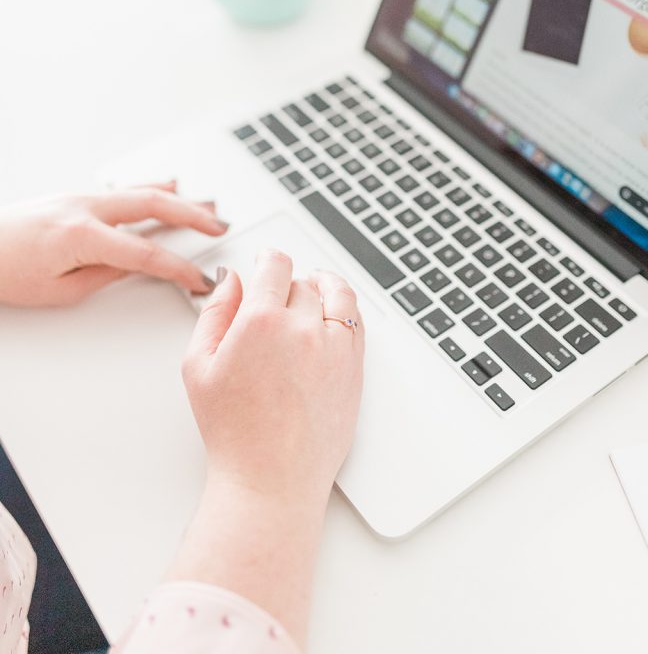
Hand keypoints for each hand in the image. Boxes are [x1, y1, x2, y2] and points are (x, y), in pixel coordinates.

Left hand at [0, 182, 228, 306]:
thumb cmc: (3, 270)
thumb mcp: (57, 290)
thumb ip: (102, 276)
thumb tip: (133, 267)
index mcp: (82, 235)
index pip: (145, 253)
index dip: (178, 268)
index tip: (199, 279)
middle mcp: (85, 208)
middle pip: (154, 206)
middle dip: (193, 216)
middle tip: (220, 226)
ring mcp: (80, 198)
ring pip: (142, 192)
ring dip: (179, 198)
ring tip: (209, 205)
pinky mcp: (75, 198)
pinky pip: (125, 190)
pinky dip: (152, 187)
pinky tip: (170, 185)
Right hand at [172, 251, 363, 647]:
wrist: (271, 480)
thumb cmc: (232, 432)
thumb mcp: (198, 366)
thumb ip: (214, 313)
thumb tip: (231, 280)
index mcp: (260, 321)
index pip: (275, 265)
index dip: (268, 258)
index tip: (265, 261)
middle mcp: (303, 328)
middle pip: (301, 281)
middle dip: (287, 283)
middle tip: (275, 295)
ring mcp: (335, 347)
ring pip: (335, 294)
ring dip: (322, 285)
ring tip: (313, 286)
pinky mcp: (355, 367)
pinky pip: (357, 319)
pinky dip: (346, 307)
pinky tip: (334, 310)